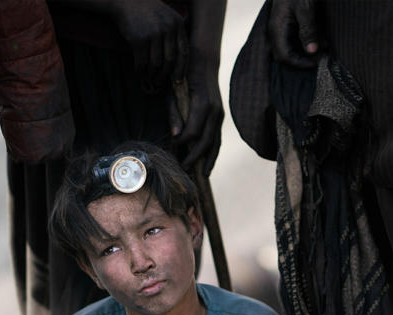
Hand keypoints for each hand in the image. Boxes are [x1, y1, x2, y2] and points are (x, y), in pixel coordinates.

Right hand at [108, 0, 187, 87]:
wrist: (128, 2)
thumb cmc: (148, 14)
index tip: (177, 81)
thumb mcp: (167, 19)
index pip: (183, 51)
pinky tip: (139, 73)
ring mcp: (153, 33)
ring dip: (151, 75)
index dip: (181, 69)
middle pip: (170, 60)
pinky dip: (140, 71)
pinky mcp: (139, 39)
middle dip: (164, 75)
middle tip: (159, 83)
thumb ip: (173, 35)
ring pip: (155, 63)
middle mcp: (168, 29)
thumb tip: (175, 64)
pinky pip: (142, 62)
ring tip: (148, 78)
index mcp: (178, 25)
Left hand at [169, 56, 223, 172]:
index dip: (182, 143)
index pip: (193, 132)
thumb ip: (174, 114)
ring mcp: (219, 113)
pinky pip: (217, 138)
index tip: (172, 147)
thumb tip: (175, 136)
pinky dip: (212, 152)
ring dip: (208, 160)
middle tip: (184, 170)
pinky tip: (207, 163)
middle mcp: (215, 110)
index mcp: (202, 104)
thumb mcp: (173, 93)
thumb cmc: (182, 77)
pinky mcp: (220, 116)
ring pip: (215, 142)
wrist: (203, 61)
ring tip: (202, 175)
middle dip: (195, 158)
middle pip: (206, 141)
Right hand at [268, 0, 319, 67]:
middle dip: (303, 59)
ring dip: (306, 50)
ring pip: (290, 47)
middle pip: (285, 55)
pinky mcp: (287, 23)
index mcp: (277, 30)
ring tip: (324, 48)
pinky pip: (294, 38)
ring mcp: (280, 28)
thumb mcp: (306, 9)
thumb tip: (312, 50)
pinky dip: (306, 41)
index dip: (300, 63)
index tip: (316, 63)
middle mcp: (276, 32)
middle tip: (321, 58)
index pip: (285, 56)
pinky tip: (320, 39)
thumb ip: (308, 30)